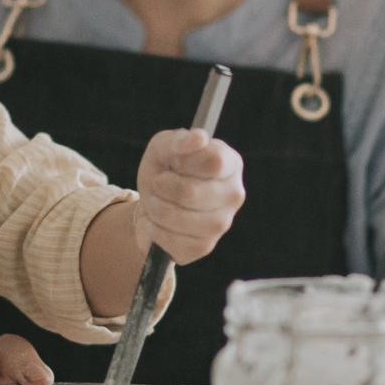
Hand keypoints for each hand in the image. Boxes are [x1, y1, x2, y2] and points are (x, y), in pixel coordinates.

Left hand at [130, 128, 244, 264]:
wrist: (151, 204)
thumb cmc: (164, 170)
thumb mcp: (164, 147)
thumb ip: (179, 140)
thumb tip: (199, 137)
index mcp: (230, 163)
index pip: (213, 162)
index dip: (184, 161)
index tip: (173, 161)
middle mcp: (233, 194)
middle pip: (192, 192)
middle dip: (162, 186)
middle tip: (159, 183)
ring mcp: (222, 223)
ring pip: (180, 218)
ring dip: (156, 208)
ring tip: (155, 202)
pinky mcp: (205, 246)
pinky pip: (172, 239)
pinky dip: (155, 229)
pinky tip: (157, 222)